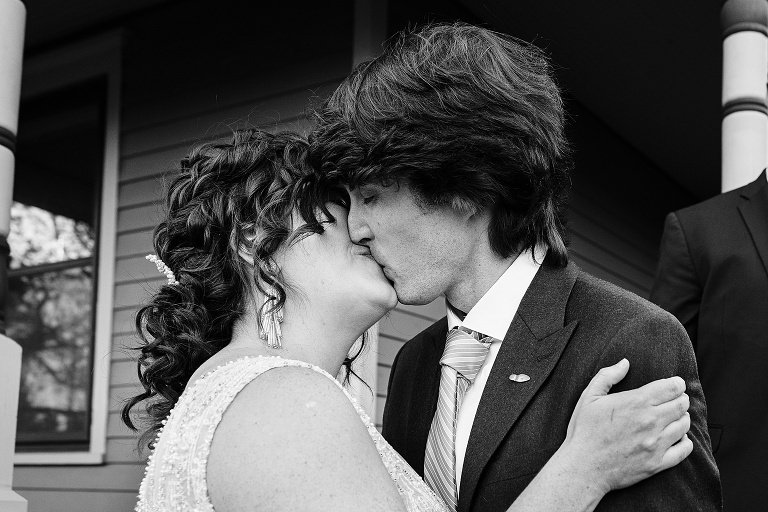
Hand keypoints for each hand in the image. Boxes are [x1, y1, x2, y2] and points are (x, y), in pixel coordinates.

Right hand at [561, 359, 692, 494]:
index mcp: (636, 402)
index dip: (676, 383)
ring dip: (682, 418)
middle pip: (682, 404)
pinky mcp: (658, 463)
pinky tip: (678, 438)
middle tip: (674, 400)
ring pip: (684, 425)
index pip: (672, 387)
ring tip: (674, 417)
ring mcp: (656, 444)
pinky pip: (684, 450)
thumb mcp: (589, 397)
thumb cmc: (584, 431)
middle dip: (680, 399)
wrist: (583, 467)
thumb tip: (625, 363)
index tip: (674, 385)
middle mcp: (651, 421)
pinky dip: (685, 441)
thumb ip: (608, 376)